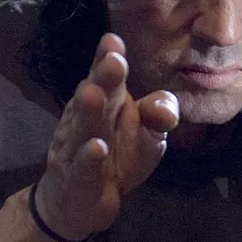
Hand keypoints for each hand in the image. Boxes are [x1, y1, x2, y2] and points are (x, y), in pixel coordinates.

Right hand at [34, 33, 179, 240]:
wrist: (80, 201)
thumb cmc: (117, 156)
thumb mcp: (148, 135)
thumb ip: (159, 114)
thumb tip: (165, 108)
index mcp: (104, 103)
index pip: (105, 76)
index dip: (107, 58)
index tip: (113, 40)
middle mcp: (86, 120)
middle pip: (95, 96)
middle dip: (103, 77)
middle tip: (113, 59)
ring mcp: (76, 150)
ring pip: (83, 128)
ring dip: (88, 110)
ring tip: (93, 91)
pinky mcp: (76, 181)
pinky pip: (82, 168)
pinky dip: (88, 158)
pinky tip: (97, 147)